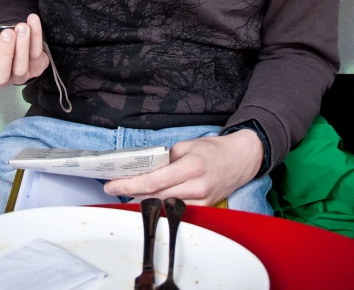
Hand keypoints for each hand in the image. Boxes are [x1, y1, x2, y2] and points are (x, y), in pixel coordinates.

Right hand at [0, 13, 48, 86]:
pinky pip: (37, 54)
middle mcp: (1, 79)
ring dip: (23, 46)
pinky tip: (32, 20)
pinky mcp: (36, 68)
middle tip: (8, 33)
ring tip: (22, 27)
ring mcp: (19, 76)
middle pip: (1, 75)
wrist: (11, 39)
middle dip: (5, 53)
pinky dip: (37, 36)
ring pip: (21, 67)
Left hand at [103, 130, 264, 205]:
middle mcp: (196, 187)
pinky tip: (150, 199)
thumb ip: (167, 157)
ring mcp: (201, 200)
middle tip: (115, 186)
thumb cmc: (215, 149)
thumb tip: (148, 167)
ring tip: (128, 192)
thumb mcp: (188, 145)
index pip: (153, 181)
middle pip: (155, 196)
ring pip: (164, 205)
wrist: (242, 158)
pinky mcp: (205, 208)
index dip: (129, 185)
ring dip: (145, 200)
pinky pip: (177, 210)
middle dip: (132, 192)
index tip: (112, 184)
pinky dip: (161, 205)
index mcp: (191, 167)